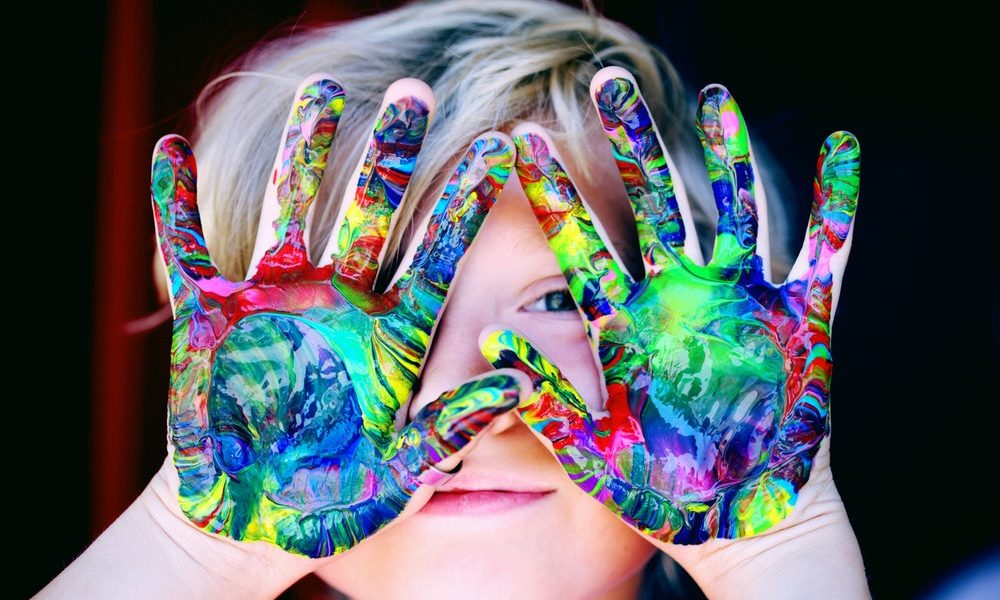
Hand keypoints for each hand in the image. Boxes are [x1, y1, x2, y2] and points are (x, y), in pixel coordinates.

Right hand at [151, 73, 520, 557]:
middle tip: (413, 91)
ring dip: (302, 152)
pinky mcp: (211, 315)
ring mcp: (275, 300)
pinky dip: (173, 205)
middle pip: (369, 212)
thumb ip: (455, 425)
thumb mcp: (402, 470)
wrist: (255, 516)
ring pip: (292, 208)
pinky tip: (169, 152)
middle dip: (388, 153)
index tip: (498, 145)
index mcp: (391, 334)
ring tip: (321, 89)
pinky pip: (188, 249)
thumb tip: (521, 381)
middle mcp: (339, 302)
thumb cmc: (335, 498)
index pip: (437, 256)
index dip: (464, 203)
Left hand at [482, 67, 859, 543]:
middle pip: (652, 204)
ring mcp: (740, 302)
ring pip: (733, 209)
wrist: (735, 523)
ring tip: (718, 97)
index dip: (551, 192)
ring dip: (729, 154)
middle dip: (633, 144)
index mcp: (626, 323)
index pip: (581, 243)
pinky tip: (841, 147)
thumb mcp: (592, 449)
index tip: (517, 140)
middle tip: (610, 83)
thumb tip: (488, 346)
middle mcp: (679, 298)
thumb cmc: (659, 494)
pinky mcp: (800, 318)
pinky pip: (825, 249)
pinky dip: (838, 202)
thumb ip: (546, 397)